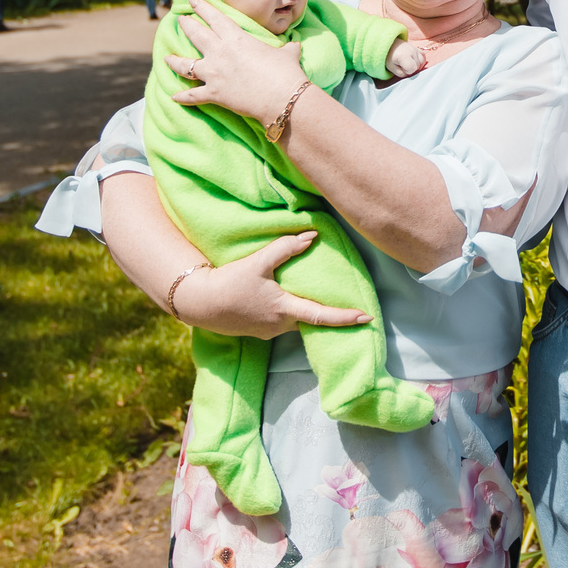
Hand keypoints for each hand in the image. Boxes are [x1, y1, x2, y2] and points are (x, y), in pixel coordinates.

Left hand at [167, 0, 309, 120]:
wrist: (282, 97)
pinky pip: (192, 95)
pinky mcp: (213, 93)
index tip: (192, 1)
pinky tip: (173, 96)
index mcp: (236, 38)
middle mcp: (219, 52)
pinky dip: (182, 97)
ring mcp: (213, 73)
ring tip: (166, 57)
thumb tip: (295, 45)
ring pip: (185, 64)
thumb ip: (287, 49)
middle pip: (196, 35)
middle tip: (179, 20)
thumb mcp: (288, 54)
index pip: (214, 18)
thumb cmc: (285, 72)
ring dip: (174, 60)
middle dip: (186, 25)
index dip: (202, 8)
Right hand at [169, 232, 372, 338]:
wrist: (200, 303)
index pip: (322, 316)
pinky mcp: (258, 331)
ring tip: (313, 297)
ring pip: (295, 321)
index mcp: (285, 310)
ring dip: (305, 311)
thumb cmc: (230, 282)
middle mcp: (280, 325)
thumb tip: (311, 235)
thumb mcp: (258, 262)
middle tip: (347, 307)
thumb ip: (285, 248)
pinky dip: (289, 312)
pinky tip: (284, 299)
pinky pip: (281, 322)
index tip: (367, 318)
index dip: (346, 317)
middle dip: (328, 314)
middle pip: (311, 320)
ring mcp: (268, 331)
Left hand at [383, 40, 426, 78]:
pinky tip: (415, 61)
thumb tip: (409, 74)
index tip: (401, 68)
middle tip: (403, 66)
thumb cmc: (389, 57)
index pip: (412, 68)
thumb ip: (401, 73)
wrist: (389, 45)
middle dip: (411, 69)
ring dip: (416, 65)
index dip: (407, 71)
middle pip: (417, 66)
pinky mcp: (417, 48)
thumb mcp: (391, 68)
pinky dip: (420, 60)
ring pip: (422, 62)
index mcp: (404, 56)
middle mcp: (412, 51)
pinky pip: (423, 56)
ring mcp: (415, 49)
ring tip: (409, 64)